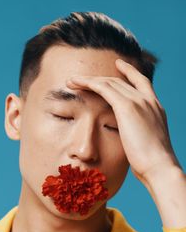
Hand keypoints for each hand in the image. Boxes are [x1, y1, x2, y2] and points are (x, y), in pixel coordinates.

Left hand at [66, 59, 180, 183]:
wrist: (160, 167)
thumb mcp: (147, 144)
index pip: (141, 82)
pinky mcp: (127, 107)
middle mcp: (148, 100)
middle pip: (120, 81)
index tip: (119, 64)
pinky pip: (103, 88)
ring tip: (71, 81)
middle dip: (100, 78)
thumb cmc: (153, 164)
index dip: (129, 71)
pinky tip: (76, 83)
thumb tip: (131, 143)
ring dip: (88, 80)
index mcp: (155, 108)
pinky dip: (88, 83)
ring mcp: (139, 101)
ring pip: (109, 81)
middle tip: (82, 78)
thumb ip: (139, 136)